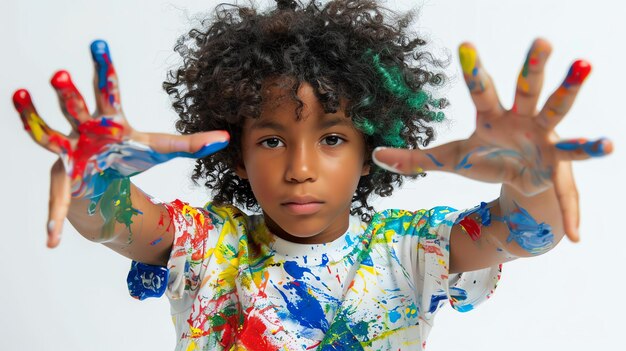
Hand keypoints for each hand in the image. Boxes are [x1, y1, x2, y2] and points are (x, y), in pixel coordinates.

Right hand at [13, 40, 228, 247]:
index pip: (109, 90)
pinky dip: (55, 219)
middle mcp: (84, 130)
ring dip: (33, 120)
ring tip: (18, 98)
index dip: (105, 68)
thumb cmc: (127, 157)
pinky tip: (52, 239)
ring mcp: (68, 152)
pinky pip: (56, 200)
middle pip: (74, 107)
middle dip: (67, 92)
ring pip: (46, 133)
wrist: (102, 182)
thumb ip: (191, 144)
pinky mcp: (63, 180)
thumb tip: (225, 137)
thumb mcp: (159, 149)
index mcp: (110, 121)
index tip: (99, 44)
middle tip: (60, 74)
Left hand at [372, 38, 612, 241]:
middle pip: (527, 89)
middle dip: (533, 66)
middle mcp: (521, 120)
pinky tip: (597, 170)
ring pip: (558, 111)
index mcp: (492, 117)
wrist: (521, 182)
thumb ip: (416, 159)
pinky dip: (579, 181)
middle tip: (541, 40)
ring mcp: (543, 138)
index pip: (480, 91)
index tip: (465, 45)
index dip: (472, 71)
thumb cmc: (488, 160)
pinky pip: (571, 169)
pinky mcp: (557, 164)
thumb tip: (375, 156)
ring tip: (584, 68)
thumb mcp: (450, 160)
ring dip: (570, 92)